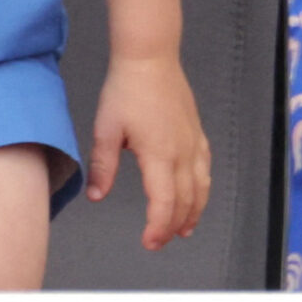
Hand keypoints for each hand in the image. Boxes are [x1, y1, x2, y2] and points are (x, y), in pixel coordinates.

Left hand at [88, 53, 210, 249]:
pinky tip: (196, 194)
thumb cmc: (126, 89)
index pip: (164, 203)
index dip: (158, 227)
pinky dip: (202, 189)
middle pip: (185, 201)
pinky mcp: (197, 134)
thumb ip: (103, 166)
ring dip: (193, 212)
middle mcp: (182, 153)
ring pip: (201, 188)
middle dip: (173, 226)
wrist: (150, 58)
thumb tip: (96, 195)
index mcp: (158, 155)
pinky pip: (205, 170)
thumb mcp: (106, 129)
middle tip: (159, 241)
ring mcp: (193, 143)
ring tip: (183, 229)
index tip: (149, 242)